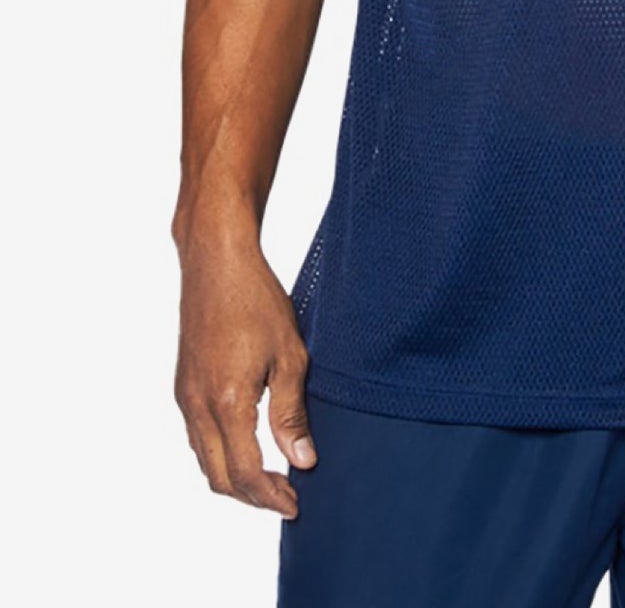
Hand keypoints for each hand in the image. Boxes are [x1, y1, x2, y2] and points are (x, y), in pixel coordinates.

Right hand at [173, 233, 316, 517]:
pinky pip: (197, 437)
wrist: (216, 262)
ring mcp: (185, 397)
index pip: (245, 473)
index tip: (295, 503)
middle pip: (218, 477)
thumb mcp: (289, 355)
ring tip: (271, 477)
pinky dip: (220, 454)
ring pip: (204, 460)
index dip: (271, 496)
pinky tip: (246, 445)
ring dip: (234, 478)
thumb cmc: (257, 300)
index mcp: (226, 401)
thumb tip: (302, 460)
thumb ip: (291, 413)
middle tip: (287, 497)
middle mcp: (197, 406)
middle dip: (252, 497)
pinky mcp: (182, 385)